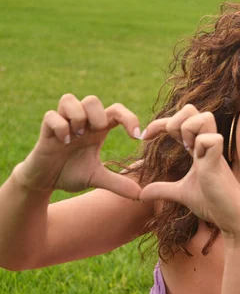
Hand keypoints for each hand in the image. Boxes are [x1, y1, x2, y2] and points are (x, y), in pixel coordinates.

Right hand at [13, 94, 142, 198]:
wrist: (45, 181)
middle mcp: (81, 123)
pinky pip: (51, 115)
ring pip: (70, 99)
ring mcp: (62, 123)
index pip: (116, 110)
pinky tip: (63, 142)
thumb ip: (117, 184)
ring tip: (76, 137)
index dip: (129, 118)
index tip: (136, 136)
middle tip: (96, 134)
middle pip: (92, 100)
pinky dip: (60, 127)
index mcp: (97, 130)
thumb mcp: (97, 179)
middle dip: (98, 116)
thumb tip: (141, 195)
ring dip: (78, 117)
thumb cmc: (72, 173)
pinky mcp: (45, 130)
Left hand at [139, 106, 239, 238]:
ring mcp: (214, 152)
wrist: (232, 219)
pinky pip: (212, 139)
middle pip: (192, 109)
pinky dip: (201, 146)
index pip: (179, 120)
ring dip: (189, 130)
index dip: (159, 123)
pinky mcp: (219, 163)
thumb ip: (163, 189)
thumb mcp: (181, 193)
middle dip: (176, 121)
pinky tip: (199, 162)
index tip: (144, 137)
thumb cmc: (213, 204)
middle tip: (174, 144)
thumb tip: (141, 194)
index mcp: (197, 148)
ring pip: (204, 117)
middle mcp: (206, 144)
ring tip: (187, 150)